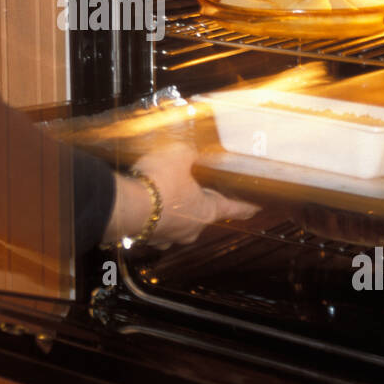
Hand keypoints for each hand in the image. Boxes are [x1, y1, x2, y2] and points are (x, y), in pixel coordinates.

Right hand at [105, 142, 259, 247]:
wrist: (126, 205)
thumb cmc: (159, 183)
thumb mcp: (181, 155)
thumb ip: (192, 151)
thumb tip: (195, 147)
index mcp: (207, 212)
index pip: (236, 209)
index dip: (248, 205)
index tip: (258, 205)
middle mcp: (190, 229)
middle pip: (203, 214)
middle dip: (201, 201)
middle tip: (198, 185)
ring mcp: (167, 236)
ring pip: (178, 221)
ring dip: (175, 209)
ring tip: (166, 190)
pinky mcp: (146, 235)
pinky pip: (154, 223)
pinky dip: (153, 213)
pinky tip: (146, 199)